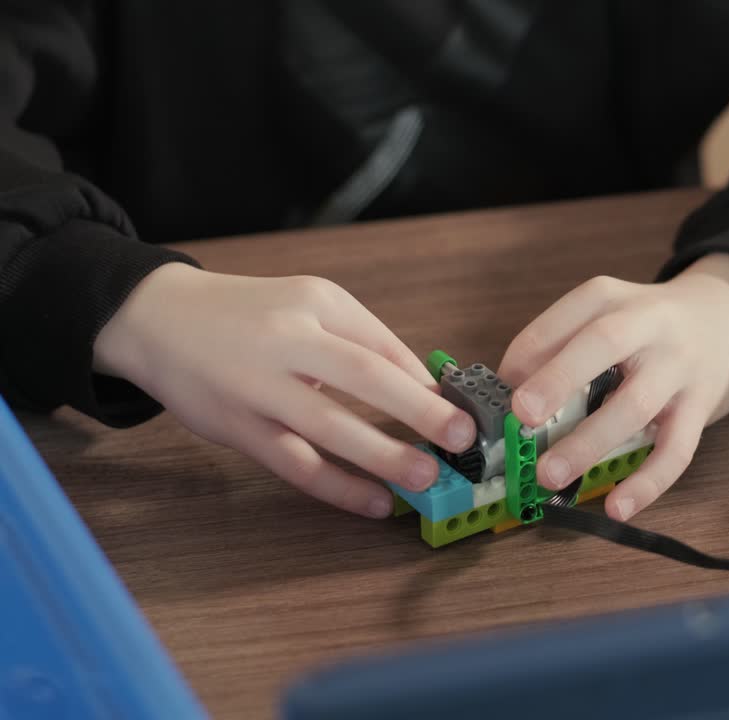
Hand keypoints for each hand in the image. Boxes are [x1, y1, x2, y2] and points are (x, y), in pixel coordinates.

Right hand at [93, 264, 475, 517]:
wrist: (157, 319)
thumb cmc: (252, 314)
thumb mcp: (312, 303)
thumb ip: (368, 341)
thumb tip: (425, 388)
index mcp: (312, 307)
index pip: (380, 345)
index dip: (425, 382)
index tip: (464, 411)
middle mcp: (285, 344)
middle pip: (360, 379)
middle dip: (415, 412)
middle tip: (459, 440)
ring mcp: (257, 390)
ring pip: (326, 430)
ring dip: (380, 458)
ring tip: (424, 480)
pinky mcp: (237, 430)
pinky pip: (294, 466)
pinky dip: (337, 488)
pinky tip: (373, 503)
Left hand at [498, 253, 728, 520]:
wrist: (727, 317)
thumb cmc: (647, 326)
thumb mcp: (603, 315)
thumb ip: (558, 347)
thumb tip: (507, 396)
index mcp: (609, 298)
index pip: (561, 320)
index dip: (525, 356)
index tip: (499, 394)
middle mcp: (647, 323)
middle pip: (604, 344)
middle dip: (560, 380)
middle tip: (523, 417)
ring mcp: (678, 366)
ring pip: (635, 404)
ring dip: (589, 442)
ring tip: (550, 475)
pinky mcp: (702, 406)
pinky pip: (677, 449)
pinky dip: (647, 482)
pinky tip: (618, 507)